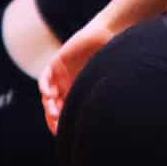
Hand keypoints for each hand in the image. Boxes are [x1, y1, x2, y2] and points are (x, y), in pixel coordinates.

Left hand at [39, 16, 114, 134]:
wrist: (107, 32)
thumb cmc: (112, 56)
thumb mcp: (107, 77)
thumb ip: (108, 91)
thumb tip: (121, 114)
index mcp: (77, 91)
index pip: (64, 111)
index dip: (61, 123)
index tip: (63, 132)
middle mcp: (66, 84)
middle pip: (54, 106)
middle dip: (53, 117)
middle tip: (58, 125)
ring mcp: (60, 74)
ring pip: (48, 95)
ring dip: (49, 105)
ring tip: (55, 113)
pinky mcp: (56, 63)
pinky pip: (45, 78)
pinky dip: (45, 87)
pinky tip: (51, 94)